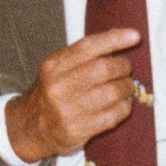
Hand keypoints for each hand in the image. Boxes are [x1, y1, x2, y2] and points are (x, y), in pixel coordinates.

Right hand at [4, 28, 142, 163]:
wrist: (31, 128)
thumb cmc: (52, 92)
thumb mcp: (58, 68)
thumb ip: (84, 55)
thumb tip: (124, 37)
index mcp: (53, 66)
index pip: (87, 47)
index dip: (114, 39)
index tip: (135, 36)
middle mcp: (58, 87)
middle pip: (103, 69)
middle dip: (123, 66)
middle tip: (126, 69)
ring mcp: (68, 110)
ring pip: (113, 92)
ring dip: (127, 88)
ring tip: (126, 87)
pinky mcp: (78, 130)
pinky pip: (114, 115)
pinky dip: (124, 107)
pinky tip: (122, 104)